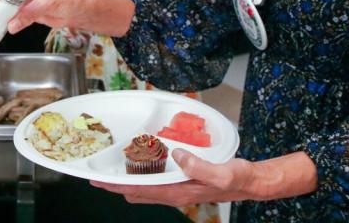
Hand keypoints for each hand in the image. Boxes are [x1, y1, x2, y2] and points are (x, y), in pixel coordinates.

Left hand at [92, 151, 257, 206]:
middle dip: (116, 186)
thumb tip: (178, 156)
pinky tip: (139, 165)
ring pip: (144, 188)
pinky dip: (142, 176)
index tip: (99, 182)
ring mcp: (177, 189)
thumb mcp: (222, 172)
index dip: (117, 186)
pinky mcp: (182, 183)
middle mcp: (174, 193)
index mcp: (179, 192)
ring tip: (111, 172)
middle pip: (136, 192)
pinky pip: (155, 182)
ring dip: (127, 182)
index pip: (140, 190)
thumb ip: (199, 166)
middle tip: (97, 176)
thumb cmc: (238, 179)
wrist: (251, 183)